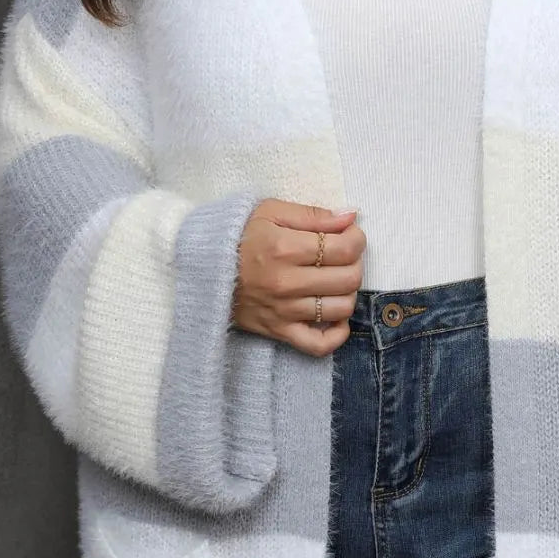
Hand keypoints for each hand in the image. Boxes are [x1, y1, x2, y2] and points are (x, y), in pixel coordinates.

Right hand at [231, 199, 365, 356]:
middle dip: (355, 264)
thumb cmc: (239, 236)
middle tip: (343, 256)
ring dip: (348, 294)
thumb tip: (350, 215)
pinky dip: (337, 335)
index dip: (357, 239)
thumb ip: (313, 214)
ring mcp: (284, 311)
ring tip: (335, 281)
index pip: (345, 248)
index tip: (349, 235)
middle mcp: (286, 282)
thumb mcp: (270, 212)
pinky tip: (336, 317)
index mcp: (285, 248)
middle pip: (348, 279)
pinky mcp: (278, 331)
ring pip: (341, 309)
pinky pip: (318, 345)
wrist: (201, 266)